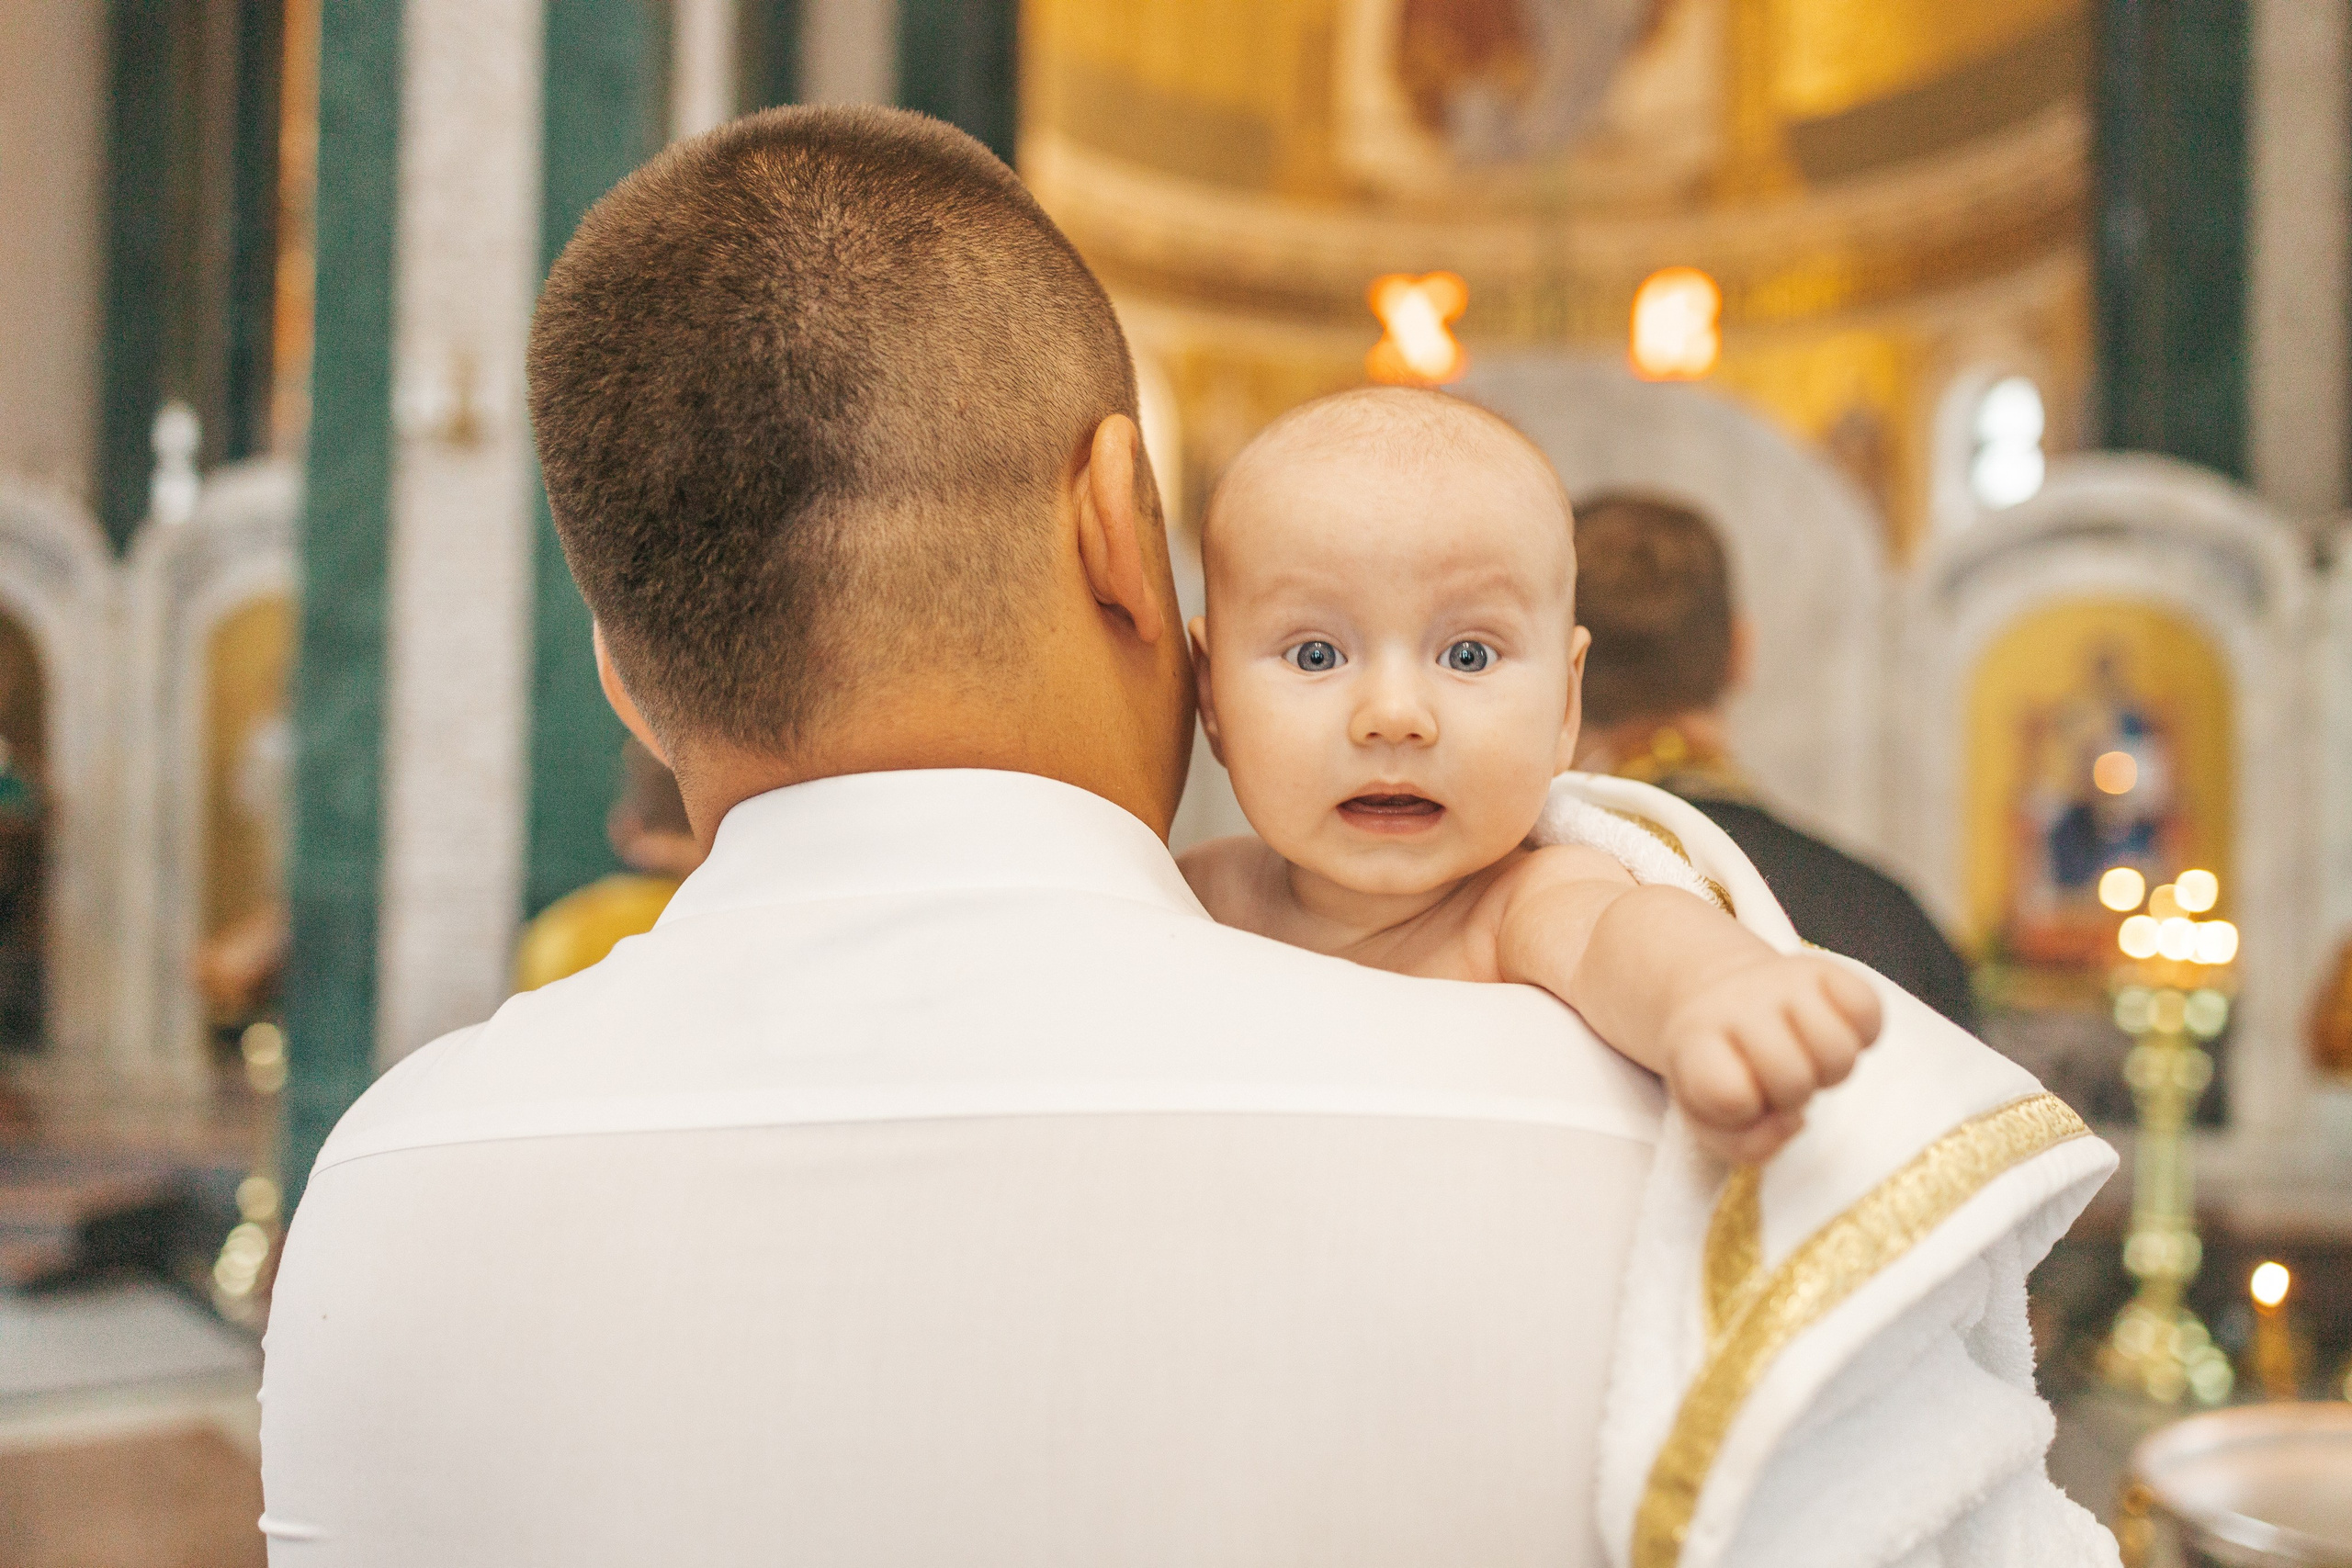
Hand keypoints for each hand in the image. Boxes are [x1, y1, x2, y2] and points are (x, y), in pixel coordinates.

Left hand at [1660, 954, 1882, 1163]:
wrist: (1719, 994)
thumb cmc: (1720, 1068)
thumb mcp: (1709, 1118)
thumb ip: (1748, 1144)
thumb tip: (1793, 1121)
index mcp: (1696, 1040)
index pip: (1730, 1094)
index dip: (1745, 1111)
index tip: (1741, 1098)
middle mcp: (1738, 1003)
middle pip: (1792, 1077)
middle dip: (1793, 1095)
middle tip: (1779, 1082)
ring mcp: (1782, 982)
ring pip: (1837, 1050)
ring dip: (1831, 1071)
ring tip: (1808, 1059)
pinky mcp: (1823, 968)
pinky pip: (1868, 1008)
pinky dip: (1864, 1033)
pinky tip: (1837, 1033)